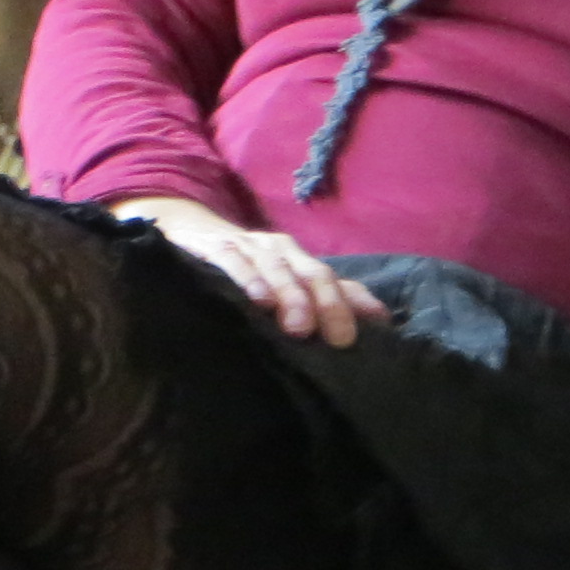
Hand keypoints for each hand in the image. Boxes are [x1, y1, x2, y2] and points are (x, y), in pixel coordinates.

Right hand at [111, 195, 387, 347]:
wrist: (189, 230)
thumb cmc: (246, 267)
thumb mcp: (287, 280)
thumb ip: (331, 297)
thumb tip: (380, 318)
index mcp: (298, 260)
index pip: (331, 280)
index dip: (351, 304)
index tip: (368, 333)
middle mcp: (279, 251)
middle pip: (310, 273)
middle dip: (327, 305)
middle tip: (339, 339)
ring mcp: (248, 248)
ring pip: (277, 269)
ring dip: (290, 297)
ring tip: (300, 328)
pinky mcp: (214, 249)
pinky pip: (233, 263)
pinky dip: (247, 280)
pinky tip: (257, 301)